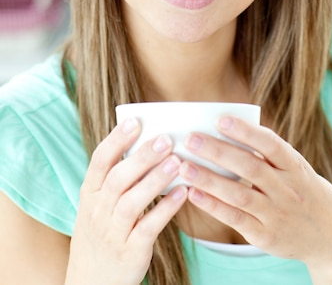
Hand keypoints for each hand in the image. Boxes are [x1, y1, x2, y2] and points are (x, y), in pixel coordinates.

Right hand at [66, 118, 187, 284]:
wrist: (91, 283)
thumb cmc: (102, 232)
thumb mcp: (99, 204)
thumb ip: (117, 176)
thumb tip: (148, 141)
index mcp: (90, 193)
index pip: (99, 161)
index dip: (116, 140)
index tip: (136, 121)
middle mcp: (98, 211)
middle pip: (117, 178)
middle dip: (141, 157)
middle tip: (166, 138)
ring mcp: (113, 233)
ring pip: (131, 202)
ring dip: (154, 180)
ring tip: (177, 162)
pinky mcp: (130, 252)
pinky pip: (148, 228)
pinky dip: (165, 210)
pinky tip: (183, 193)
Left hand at [179, 116, 331, 278]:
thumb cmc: (306, 192)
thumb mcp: (299, 169)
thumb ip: (270, 155)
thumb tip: (230, 131)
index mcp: (296, 167)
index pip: (271, 145)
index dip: (246, 131)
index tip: (220, 119)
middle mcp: (288, 190)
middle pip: (250, 167)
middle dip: (218, 151)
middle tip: (191, 139)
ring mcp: (277, 214)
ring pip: (239, 195)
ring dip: (209, 179)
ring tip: (184, 167)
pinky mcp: (266, 237)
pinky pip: (236, 219)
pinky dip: (213, 206)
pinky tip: (193, 194)